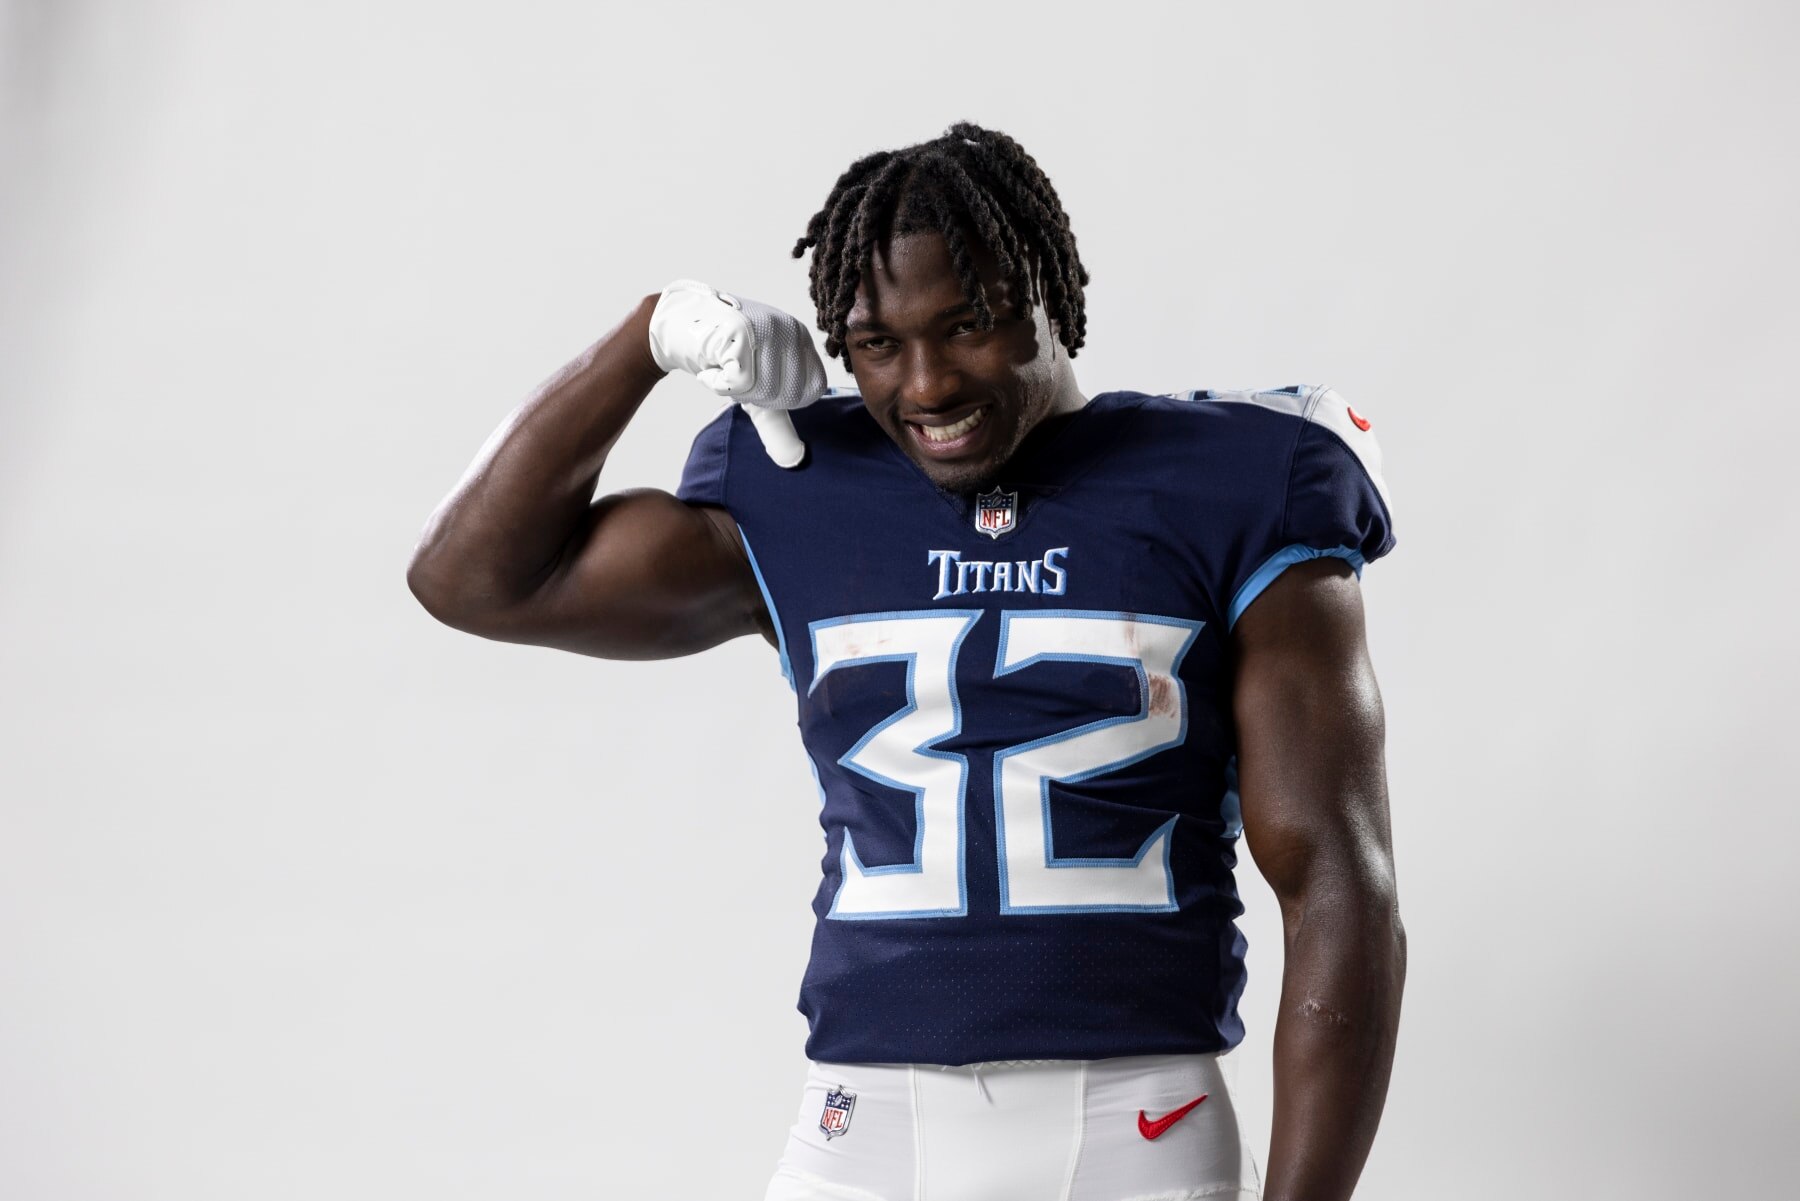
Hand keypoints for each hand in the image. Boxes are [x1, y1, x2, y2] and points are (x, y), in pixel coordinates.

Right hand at [647, 279, 826, 467]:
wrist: (679, 325)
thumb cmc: (722, 356)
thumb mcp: (756, 390)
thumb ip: (777, 423)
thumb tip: (795, 459)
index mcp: (801, 338)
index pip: (810, 392)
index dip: (779, 398)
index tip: (756, 380)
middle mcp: (789, 329)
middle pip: (786, 395)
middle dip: (754, 395)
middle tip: (737, 372)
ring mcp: (767, 327)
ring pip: (763, 390)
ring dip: (734, 389)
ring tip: (724, 365)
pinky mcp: (741, 332)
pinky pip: (739, 383)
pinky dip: (717, 383)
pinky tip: (711, 365)